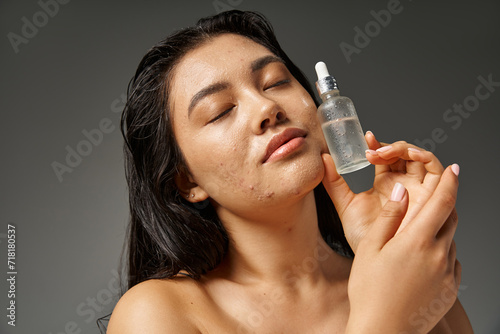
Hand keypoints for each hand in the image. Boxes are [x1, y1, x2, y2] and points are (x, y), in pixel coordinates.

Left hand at [322, 131, 453, 251]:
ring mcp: (418, 190)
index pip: (386, 157)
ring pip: (421, 158)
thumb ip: (334, 182)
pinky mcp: (432, 196)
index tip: (365, 138)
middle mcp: (404, 184)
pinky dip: (425, 156)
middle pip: (405, 154)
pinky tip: (408, 155)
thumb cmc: (363, 237)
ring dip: (406, 148)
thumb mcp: (345, 204)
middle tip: (373, 151)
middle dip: (391, 146)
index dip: (378, 144)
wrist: (376, 260)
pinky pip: (436, 170)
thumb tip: (324, 158)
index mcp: (386, 184)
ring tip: (385, 153)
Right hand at [346, 170, 460, 332]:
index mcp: (417, 241)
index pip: (443, 202)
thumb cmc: (369, 291)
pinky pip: (451, 261)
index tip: (454, 169)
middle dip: (443, 205)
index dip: (450, 182)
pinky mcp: (450, 289)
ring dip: (438, 232)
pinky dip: (441, 253)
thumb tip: (401, 191)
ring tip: (414, 241)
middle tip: (429, 202)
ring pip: (450, 240)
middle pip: (450, 218)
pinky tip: (420, 262)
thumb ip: (389, 216)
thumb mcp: (371, 248)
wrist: (383, 331)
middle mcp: (439, 255)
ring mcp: (447, 274)